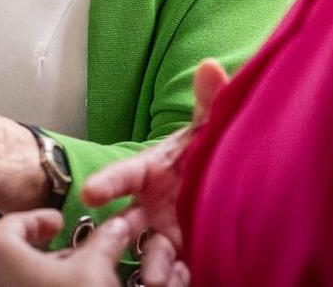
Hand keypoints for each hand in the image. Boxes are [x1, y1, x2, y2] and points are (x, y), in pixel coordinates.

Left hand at [0, 209, 182, 286]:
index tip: (59, 221)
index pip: (15, 222)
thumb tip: (116, 229)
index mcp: (1, 253)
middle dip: (55, 252)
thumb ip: (104, 242)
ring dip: (54, 276)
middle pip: (20, 252)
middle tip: (78, 252)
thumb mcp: (93, 270)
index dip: (42, 218)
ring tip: (83, 279)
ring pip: (24, 279)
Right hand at [75, 58, 228, 267]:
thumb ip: (210, 99)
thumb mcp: (213, 125)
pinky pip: (175, 271)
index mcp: (153, 171)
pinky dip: (177, 278)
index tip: (90, 193)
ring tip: (161, 274)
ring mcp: (167, 233)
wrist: (242, 184)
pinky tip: (186, 278)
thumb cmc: (212, 150)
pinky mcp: (185, 255)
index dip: (108, 183)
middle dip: (119, 233)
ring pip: (149, 253)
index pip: (125, 175)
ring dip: (152, 264)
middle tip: (123, 239)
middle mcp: (153, 205)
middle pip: (126, 222)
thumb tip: (209, 66)